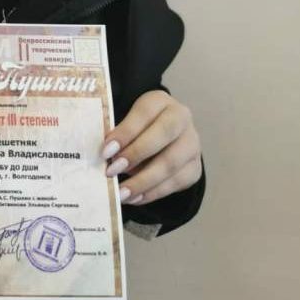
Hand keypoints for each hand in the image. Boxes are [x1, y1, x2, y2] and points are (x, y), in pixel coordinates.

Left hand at [102, 90, 201, 205]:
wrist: (166, 135)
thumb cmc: (137, 127)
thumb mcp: (126, 121)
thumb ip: (117, 133)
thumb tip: (104, 156)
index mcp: (160, 101)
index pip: (144, 112)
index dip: (125, 132)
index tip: (106, 151)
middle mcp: (181, 118)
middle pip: (163, 135)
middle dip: (135, 155)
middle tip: (112, 171)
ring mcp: (192, 143)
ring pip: (171, 163)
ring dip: (143, 181)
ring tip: (121, 193)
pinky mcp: (194, 167)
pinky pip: (176, 182)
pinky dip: (153, 192)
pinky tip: (135, 198)